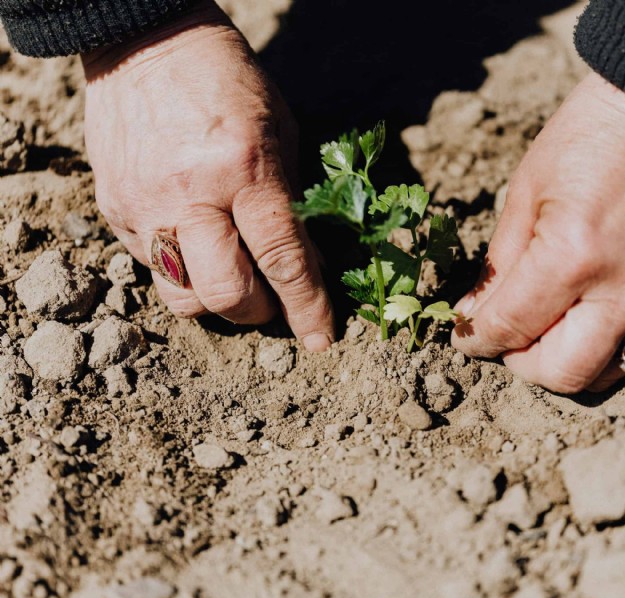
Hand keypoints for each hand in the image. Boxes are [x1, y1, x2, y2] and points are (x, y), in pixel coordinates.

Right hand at [81, 1, 333, 350]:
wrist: (145, 43)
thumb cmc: (228, 83)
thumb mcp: (280, 133)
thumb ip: (292, 203)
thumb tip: (306, 267)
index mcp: (243, 169)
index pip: (282, 259)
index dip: (307, 308)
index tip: (322, 340)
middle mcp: (190, 195)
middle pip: (227, 295)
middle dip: (259, 313)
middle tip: (272, 300)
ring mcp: (145, 206)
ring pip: (183, 298)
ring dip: (216, 302)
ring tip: (232, 274)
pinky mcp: (114, 210)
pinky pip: (152, 269)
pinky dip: (184, 271)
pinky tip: (196, 243)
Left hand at [451, 73, 624, 391]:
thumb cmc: (584, 141)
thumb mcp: (523, 196)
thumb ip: (497, 268)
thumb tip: (473, 318)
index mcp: (572, 256)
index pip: (512, 328)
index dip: (477, 340)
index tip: (465, 337)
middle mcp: (622, 288)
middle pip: (563, 373)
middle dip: (521, 365)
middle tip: (505, 340)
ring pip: (604, 373)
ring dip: (562, 364)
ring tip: (542, 331)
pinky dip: (598, 344)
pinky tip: (579, 314)